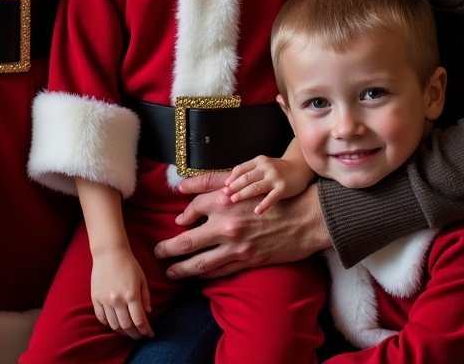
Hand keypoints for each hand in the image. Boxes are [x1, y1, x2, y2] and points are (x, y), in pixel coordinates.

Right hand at [90, 245, 153, 339]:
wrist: (109, 252)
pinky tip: (115, 324)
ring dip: (122, 331)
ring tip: (128, 332)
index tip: (150, 334)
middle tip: (140, 335)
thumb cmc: (128, 263)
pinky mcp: (95, 298)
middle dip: (135, 334)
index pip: (139, 320)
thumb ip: (146, 296)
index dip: (146, 330)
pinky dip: (108, 324)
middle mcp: (117, 300)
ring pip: (113, 325)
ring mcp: (105, 300)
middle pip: (127, 326)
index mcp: (131, 294)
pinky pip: (101, 318)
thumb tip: (148, 312)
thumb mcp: (142, 278)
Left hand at [153, 174, 328, 279]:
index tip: (175, 224)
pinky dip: (205, 276)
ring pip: (199, 263)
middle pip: (186, 242)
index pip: (191, 210)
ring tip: (170, 271)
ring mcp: (236, 246)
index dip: (181, 217)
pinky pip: (219, 272)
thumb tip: (188, 190)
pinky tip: (197, 277)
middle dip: (168, 249)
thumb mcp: (245, 185)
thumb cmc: (275, 198)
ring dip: (181, 269)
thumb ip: (216, 186)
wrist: (306, 218)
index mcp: (224, 201)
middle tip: (157, 253)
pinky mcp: (247, 261)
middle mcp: (226, 225)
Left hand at [224, 154, 313, 213]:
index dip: (232, 178)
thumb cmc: (279, 169)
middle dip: (234, 187)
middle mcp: (266, 167)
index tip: (224, 186)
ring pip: (256, 186)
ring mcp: (275, 177)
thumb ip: (250, 171)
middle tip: (224, 195)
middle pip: (246, 177)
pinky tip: (257, 211)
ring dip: (243, 194)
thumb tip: (231, 183)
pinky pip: (272, 197)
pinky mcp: (283, 187)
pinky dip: (264, 204)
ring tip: (234, 200)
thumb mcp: (264, 165)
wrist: (300, 168)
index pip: (241, 168)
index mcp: (259, 161)